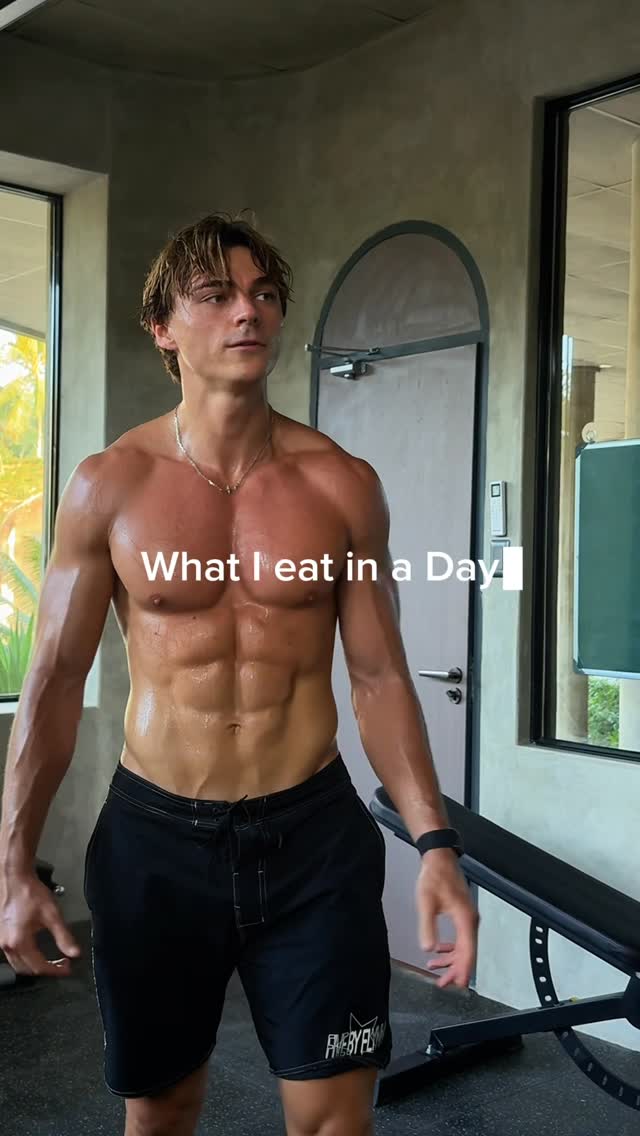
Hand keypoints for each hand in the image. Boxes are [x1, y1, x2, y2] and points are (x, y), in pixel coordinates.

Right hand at [0, 871, 80, 978]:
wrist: (14, 879)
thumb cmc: (30, 893)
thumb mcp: (52, 914)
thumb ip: (64, 936)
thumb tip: (75, 953)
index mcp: (19, 942)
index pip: (39, 967)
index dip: (56, 970)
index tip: (67, 968)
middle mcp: (7, 945)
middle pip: (27, 970)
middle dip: (45, 970)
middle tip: (61, 965)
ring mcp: (1, 941)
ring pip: (18, 964)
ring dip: (34, 965)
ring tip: (50, 960)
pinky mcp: (0, 935)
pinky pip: (12, 955)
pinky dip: (25, 958)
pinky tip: (34, 951)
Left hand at [415, 848, 477, 988]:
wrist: (439, 858)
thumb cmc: (434, 877)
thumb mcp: (426, 903)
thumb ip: (428, 926)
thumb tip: (429, 949)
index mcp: (465, 919)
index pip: (467, 951)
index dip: (463, 969)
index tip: (458, 984)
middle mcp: (470, 920)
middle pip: (467, 952)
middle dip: (455, 969)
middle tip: (442, 983)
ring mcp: (468, 918)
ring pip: (464, 946)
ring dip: (451, 959)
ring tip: (435, 969)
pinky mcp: (463, 914)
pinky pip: (461, 937)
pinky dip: (451, 948)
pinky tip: (439, 951)